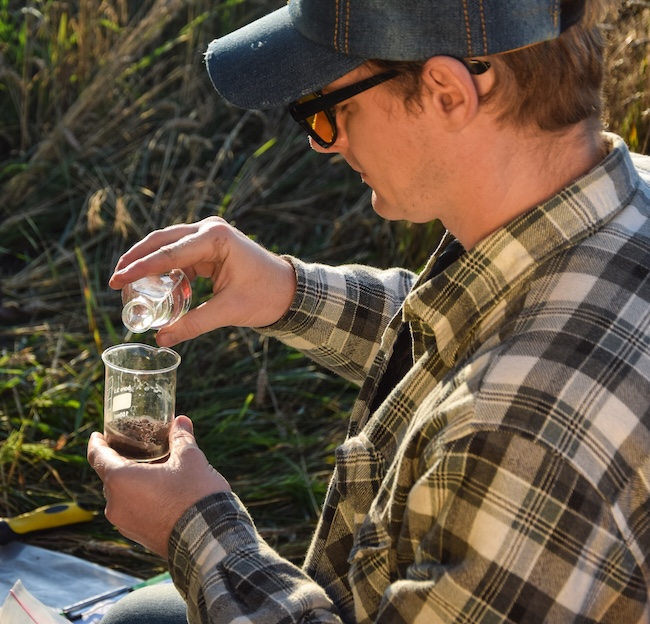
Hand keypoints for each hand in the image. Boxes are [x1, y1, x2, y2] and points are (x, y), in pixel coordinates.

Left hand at [87, 416, 229, 557]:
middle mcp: (115, 504)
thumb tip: (180, 421)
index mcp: (120, 480)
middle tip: (138, 448)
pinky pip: (132, 511)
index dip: (97, 443)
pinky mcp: (137, 537)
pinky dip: (140, 499)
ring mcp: (125, 524)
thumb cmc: (194, 495)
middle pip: (111, 476)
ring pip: (122, 495)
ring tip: (154, 470)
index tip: (98, 435)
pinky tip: (161, 493)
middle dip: (123, 461)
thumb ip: (181, 437)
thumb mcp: (190, 458)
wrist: (207, 538)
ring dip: (133, 482)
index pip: (97, 456)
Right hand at [109, 217, 296, 345]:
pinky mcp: (210, 245)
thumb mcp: (229, 312)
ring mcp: (210, 234)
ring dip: (148, 262)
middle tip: (113, 280)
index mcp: (216, 238)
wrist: (289, 290)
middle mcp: (210, 229)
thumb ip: (194, 324)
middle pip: (162, 240)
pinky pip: (180, 254)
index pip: (168, 253)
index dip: (138, 268)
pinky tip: (155, 286)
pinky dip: (165, 268)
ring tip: (127, 284)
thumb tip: (161, 340)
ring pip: (168, 245)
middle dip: (136, 259)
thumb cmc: (265, 296)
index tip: (114, 280)